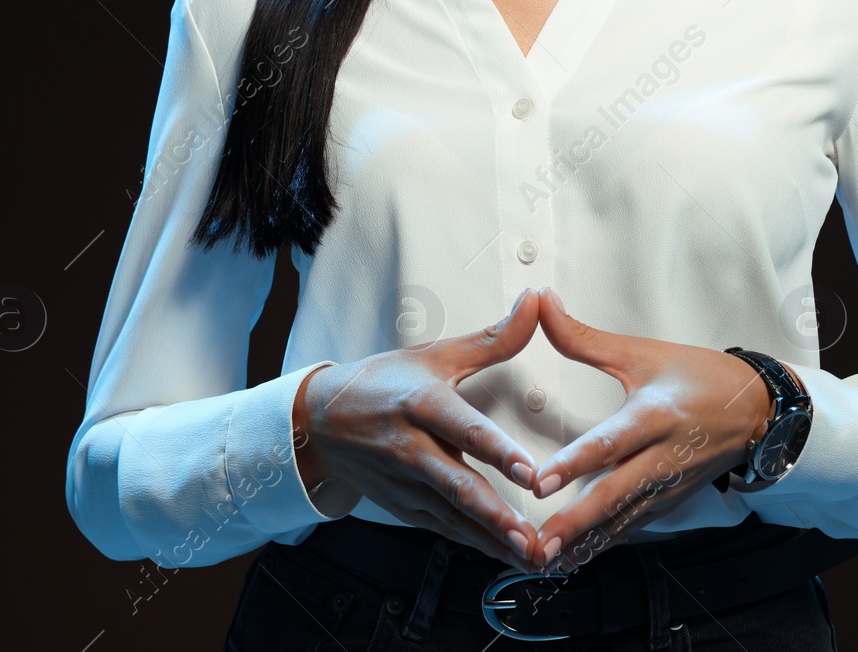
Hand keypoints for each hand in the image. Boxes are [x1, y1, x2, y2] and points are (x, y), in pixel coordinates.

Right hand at [296, 288, 545, 570]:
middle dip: (495, 515)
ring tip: (531, 556)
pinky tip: (507, 555)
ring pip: (453, 516)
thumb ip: (493, 338)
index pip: (464, 430)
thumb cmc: (384, 383)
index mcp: (421, 404)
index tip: (530, 471)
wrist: (322, 421)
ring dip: (492, 539)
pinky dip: (475, 544)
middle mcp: (410, 448)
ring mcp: (404, 483)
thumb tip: (535, 301)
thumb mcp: (436, 355)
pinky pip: (443, 528)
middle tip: (531, 535)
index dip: (497, 452)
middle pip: (457, 484)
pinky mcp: (403, 506)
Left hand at [523, 288, 775, 568]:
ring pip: (622, 519)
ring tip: (547, 559)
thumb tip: (542, 304)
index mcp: (656, 416)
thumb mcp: (643, 352)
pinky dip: (603, 544)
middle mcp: (663, 457)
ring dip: (584, 541)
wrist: (756, 409)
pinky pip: (632, 527)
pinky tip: (574, 559)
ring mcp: (668, 486)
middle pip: (615, 494)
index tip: (541, 481)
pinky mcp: (669, 502)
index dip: (575, 462)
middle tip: (540, 541)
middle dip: (576, 521)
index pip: (611, 442)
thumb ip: (585, 338)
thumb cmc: (699, 377)